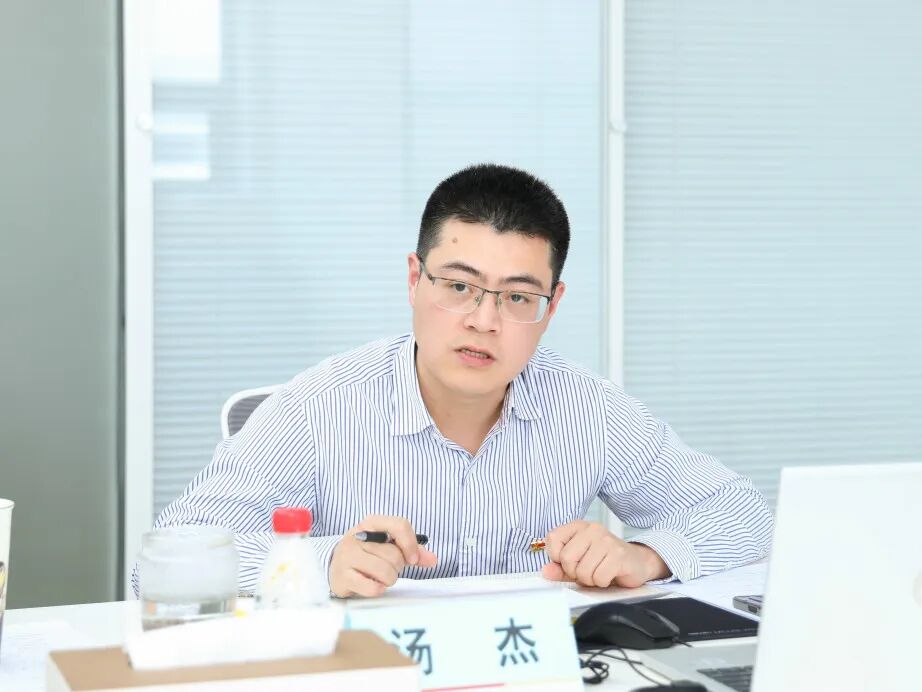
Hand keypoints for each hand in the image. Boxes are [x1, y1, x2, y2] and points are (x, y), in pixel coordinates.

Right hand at [330, 515, 437, 596]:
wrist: (334, 567)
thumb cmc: (367, 555)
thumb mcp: (387, 546)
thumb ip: (411, 551)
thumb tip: (432, 559)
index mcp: (371, 523)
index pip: (399, 525)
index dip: (411, 544)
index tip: (414, 559)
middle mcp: (358, 537)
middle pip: (394, 554)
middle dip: (397, 567)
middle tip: (387, 568)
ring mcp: (348, 556)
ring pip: (385, 571)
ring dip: (389, 579)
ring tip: (380, 577)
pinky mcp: (343, 576)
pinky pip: (372, 587)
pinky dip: (378, 589)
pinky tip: (374, 586)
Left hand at [540, 520, 668, 587]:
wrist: (636, 562)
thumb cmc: (604, 561)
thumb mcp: (579, 562)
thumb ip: (560, 568)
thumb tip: (546, 571)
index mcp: (579, 526)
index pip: (553, 539)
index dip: (557, 557)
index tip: (569, 562)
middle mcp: (592, 529)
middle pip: (567, 558)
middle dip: (575, 572)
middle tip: (587, 570)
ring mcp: (607, 540)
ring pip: (583, 571)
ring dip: (590, 579)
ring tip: (599, 572)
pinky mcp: (619, 555)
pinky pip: (599, 577)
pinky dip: (602, 582)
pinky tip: (609, 575)